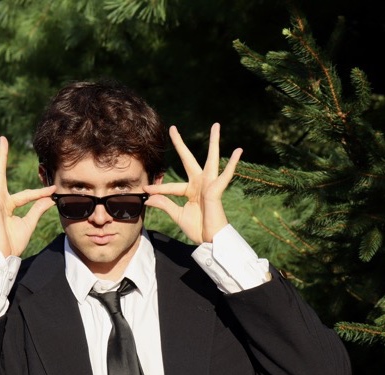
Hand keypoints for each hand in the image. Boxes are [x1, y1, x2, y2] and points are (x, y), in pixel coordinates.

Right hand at [0, 136, 55, 256]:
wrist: (5, 256)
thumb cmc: (13, 243)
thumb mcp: (29, 223)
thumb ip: (37, 209)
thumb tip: (49, 199)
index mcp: (9, 205)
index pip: (26, 194)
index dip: (40, 193)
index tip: (53, 190)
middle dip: (1, 156)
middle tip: (3, 139)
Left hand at [143, 123, 241, 243]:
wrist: (209, 240)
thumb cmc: (197, 228)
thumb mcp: (177, 215)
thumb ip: (165, 204)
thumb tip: (148, 198)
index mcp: (190, 190)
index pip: (171, 186)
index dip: (158, 189)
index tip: (146, 190)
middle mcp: (200, 184)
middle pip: (189, 160)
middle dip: (180, 144)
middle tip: (173, 128)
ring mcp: (209, 185)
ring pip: (211, 159)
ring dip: (214, 142)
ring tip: (215, 125)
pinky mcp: (217, 190)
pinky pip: (226, 175)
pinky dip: (232, 163)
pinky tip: (239, 150)